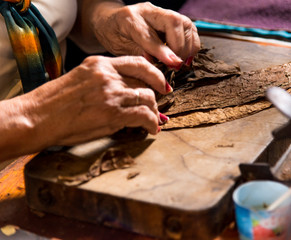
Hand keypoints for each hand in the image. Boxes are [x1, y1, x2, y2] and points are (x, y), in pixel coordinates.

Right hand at [26, 56, 170, 146]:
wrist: (37, 117)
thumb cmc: (55, 102)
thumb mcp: (80, 79)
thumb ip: (105, 82)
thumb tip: (129, 93)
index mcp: (99, 64)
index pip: (138, 63)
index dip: (154, 74)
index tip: (161, 84)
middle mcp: (108, 75)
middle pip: (145, 82)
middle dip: (156, 97)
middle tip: (158, 107)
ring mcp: (111, 93)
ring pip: (148, 99)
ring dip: (154, 112)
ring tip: (154, 121)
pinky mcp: (113, 113)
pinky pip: (144, 116)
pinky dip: (152, 124)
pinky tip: (152, 129)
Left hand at [91, 2, 199, 67]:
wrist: (112, 21)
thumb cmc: (114, 35)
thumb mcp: (119, 48)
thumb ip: (138, 54)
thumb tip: (156, 63)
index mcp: (130, 19)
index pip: (149, 35)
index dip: (162, 51)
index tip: (173, 64)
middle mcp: (148, 11)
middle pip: (173, 22)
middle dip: (179, 47)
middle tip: (176, 66)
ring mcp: (162, 12)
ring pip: (185, 23)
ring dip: (188, 46)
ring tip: (181, 62)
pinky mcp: (172, 17)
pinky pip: (189, 27)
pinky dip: (192, 43)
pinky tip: (186, 56)